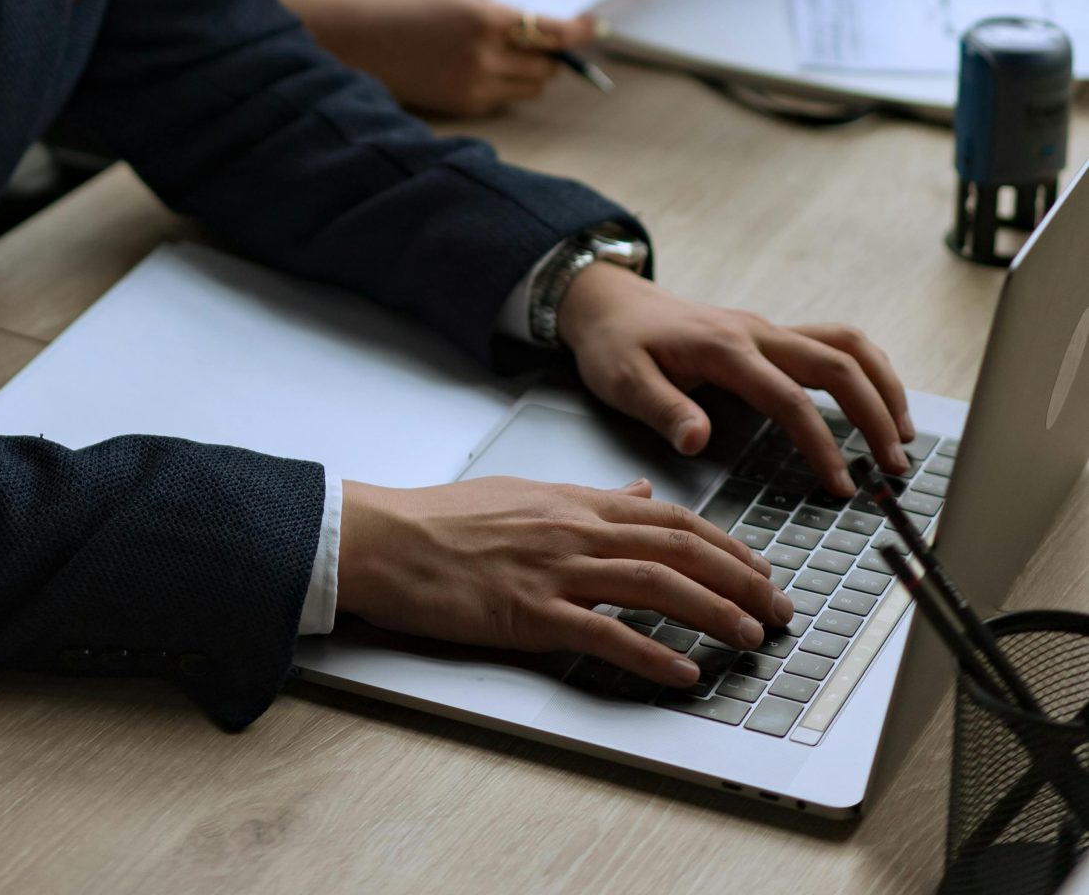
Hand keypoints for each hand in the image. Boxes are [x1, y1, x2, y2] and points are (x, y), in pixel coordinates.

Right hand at [322, 0, 596, 117]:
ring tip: (511, 55)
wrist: (360, 41)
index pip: (550, 31)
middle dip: (554, 54)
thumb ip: (501, 15)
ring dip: (532, 72)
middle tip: (550, 42)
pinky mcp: (463, 107)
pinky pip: (504, 100)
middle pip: (547, 65)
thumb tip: (544, 32)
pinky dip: (505, 86)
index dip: (579, 30)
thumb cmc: (407, 11)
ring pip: (531, 87)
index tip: (596, 27)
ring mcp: (474, 86)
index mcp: (483, 18)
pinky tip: (482, 69)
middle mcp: (483, 56)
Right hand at [336, 472, 791, 686]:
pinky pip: (603, 635)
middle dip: (738, 579)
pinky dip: (650, 655)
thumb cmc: (445, 520)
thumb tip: (640, 494)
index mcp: (573, 501)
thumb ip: (588, 497)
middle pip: (675, 550)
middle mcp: (573, 530)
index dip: (723, 543)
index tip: (760, 567)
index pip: (668, 518)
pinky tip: (683, 672)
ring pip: (653, 586)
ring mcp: (553, 570)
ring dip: (711, 612)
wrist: (384, 537)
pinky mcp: (529, 613)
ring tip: (751, 636)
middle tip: (779, 608)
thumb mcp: (524, 492)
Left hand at [557, 262, 913, 498]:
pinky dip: (864, 369)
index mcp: (724, 348)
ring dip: (881, 384)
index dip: (820, 445)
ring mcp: (767, 329)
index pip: (789, 400)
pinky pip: (832, 342)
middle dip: (874, 414)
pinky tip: (877, 401)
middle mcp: (756, 332)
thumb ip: (663, 409)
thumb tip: (697, 440)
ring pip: (845, 343)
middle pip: (836, 363)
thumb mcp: (623, 380)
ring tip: (903, 434)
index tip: (841, 486)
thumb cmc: (616, 344)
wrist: (609, 301)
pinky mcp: (770, 334)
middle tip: (895, 467)